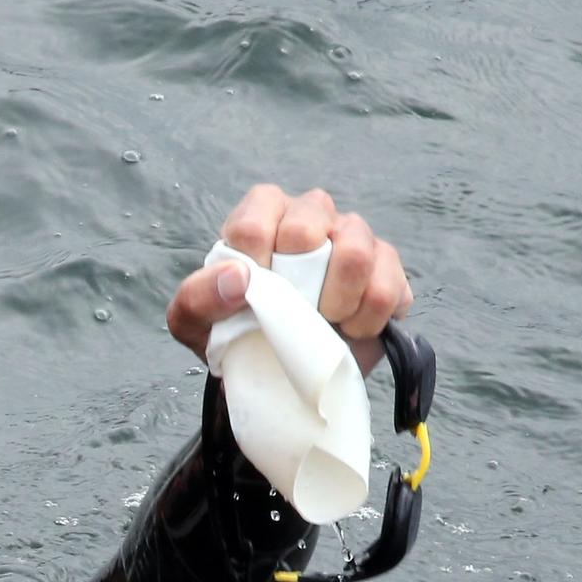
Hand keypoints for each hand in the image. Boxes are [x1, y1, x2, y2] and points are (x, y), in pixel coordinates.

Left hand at [166, 185, 412, 372]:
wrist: (276, 367)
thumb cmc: (231, 329)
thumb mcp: (193, 322)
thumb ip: (198, 297)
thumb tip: (237, 278)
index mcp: (261, 214)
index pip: (255, 220)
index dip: (252, 263)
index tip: (250, 297)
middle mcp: (310, 214)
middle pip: (310, 222)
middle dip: (296, 278)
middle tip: (290, 311)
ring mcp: (354, 238)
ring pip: (357, 251)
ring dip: (335, 301)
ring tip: (322, 323)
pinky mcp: (387, 270)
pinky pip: (388, 287)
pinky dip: (367, 320)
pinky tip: (349, 330)